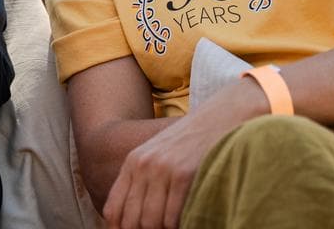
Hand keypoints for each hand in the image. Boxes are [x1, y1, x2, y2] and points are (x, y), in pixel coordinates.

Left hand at [102, 111, 229, 228]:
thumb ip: (142, 180)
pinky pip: (172, 216)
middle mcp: (143, 165)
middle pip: (131, 220)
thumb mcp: (158, 155)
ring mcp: (163, 169)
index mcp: (133, 162)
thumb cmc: (192, 141)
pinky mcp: (184, 174)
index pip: (113, 210)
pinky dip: (177, 226)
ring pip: (151, 222)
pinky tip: (186, 223)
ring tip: (172, 228)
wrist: (220, 116)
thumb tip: (133, 219)